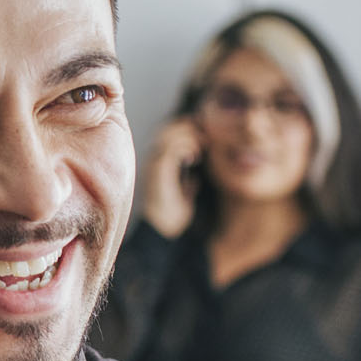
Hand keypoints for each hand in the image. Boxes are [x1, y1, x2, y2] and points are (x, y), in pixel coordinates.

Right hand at [140, 117, 203, 237]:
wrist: (163, 232)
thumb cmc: (172, 217)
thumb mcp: (184, 196)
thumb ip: (187, 185)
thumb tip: (195, 179)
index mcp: (160, 164)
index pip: (170, 134)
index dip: (188, 129)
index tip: (206, 134)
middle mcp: (153, 161)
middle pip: (168, 129)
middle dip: (188, 128)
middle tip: (207, 135)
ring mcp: (153, 165)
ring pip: (167, 136)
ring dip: (187, 136)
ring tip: (202, 144)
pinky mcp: (156, 172)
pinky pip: (169, 150)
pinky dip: (183, 148)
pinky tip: (195, 156)